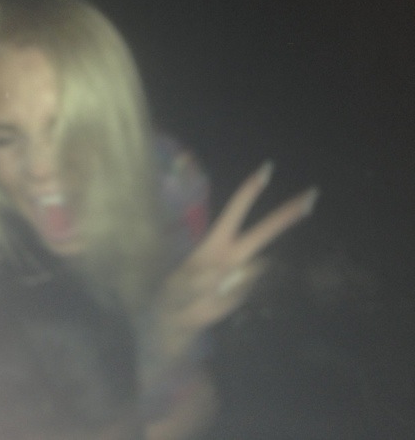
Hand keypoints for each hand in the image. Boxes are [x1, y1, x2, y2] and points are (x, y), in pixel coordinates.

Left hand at [158, 161, 317, 356]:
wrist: (179, 317)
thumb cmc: (174, 292)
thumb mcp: (177, 284)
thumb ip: (198, 279)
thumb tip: (227, 275)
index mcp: (217, 240)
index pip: (236, 210)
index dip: (250, 190)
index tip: (267, 168)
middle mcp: (234, 252)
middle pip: (264, 230)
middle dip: (287, 213)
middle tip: (312, 194)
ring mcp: (244, 272)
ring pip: (254, 268)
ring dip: (231, 279)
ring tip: (205, 291)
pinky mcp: (246, 291)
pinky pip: (244, 290)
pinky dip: (227, 297)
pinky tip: (214, 299)